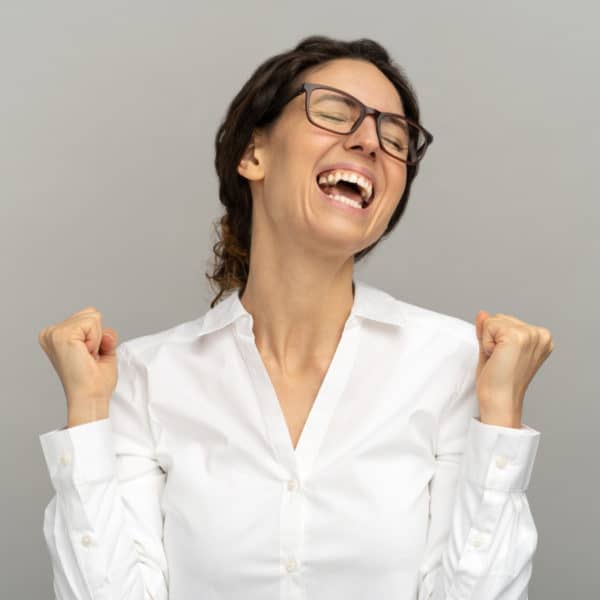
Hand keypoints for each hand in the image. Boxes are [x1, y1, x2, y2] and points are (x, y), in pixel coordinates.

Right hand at [38, 307, 118, 425]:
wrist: (90, 397)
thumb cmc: (95, 380)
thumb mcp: (103, 349)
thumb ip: (104, 333)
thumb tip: (105, 330)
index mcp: (56, 336)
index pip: (89, 317)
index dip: (98, 337)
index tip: (89, 357)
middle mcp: (51, 333)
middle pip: (91, 314)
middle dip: (99, 336)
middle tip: (90, 358)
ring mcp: (54, 333)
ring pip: (93, 317)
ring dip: (98, 339)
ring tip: (88, 357)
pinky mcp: (61, 335)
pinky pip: (92, 322)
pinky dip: (96, 340)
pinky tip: (86, 355)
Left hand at [475, 311, 553, 427]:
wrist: (499, 400)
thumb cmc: (497, 381)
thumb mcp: (492, 350)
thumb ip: (489, 330)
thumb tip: (482, 313)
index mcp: (541, 337)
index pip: (505, 321)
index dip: (496, 340)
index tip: (504, 359)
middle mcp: (540, 334)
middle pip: (499, 317)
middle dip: (492, 338)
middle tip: (500, 361)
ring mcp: (530, 335)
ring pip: (492, 320)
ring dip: (488, 341)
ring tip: (499, 360)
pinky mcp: (517, 337)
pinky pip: (488, 325)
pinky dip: (486, 343)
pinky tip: (496, 358)